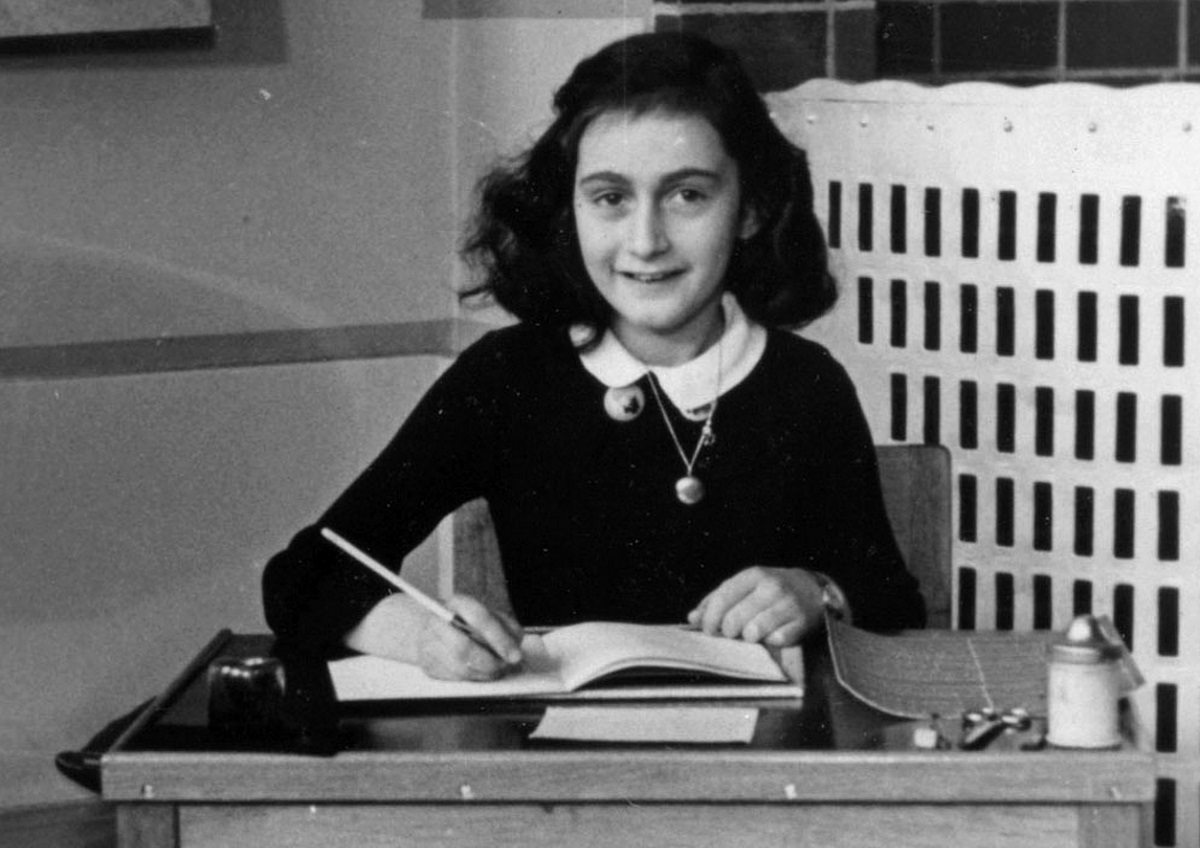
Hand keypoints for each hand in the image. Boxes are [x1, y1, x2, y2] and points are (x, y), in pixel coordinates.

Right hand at [344, 593, 523, 680]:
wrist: (438, 627)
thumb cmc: (471, 622)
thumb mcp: (493, 616)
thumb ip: (507, 629)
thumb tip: (514, 651)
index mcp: (458, 603)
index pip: (479, 618)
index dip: (499, 639)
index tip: (515, 656)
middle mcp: (438, 621)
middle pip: (464, 649)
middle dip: (490, 663)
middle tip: (505, 667)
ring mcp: (429, 645)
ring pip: (460, 668)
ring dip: (484, 673)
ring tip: (495, 669)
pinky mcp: (429, 667)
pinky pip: (455, 679)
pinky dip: (473, 678)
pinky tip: (480, 671)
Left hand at [687, 566, 826, 646]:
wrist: (814, 589)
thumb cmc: (771, 591)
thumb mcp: (746, 586)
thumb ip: (718, 600)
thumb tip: (692, 618)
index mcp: (753, 575)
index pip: (722, 598)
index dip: (710, 619)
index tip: (708, 630)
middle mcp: (771, 587)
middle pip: (734, 620)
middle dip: (728, 632)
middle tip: (733, 634)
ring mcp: (788, 604)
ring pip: (753, 632)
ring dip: (749, 638)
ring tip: (754, 633)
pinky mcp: (802, 622)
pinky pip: (775, 641)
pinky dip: (771, 642)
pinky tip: (774, 634)